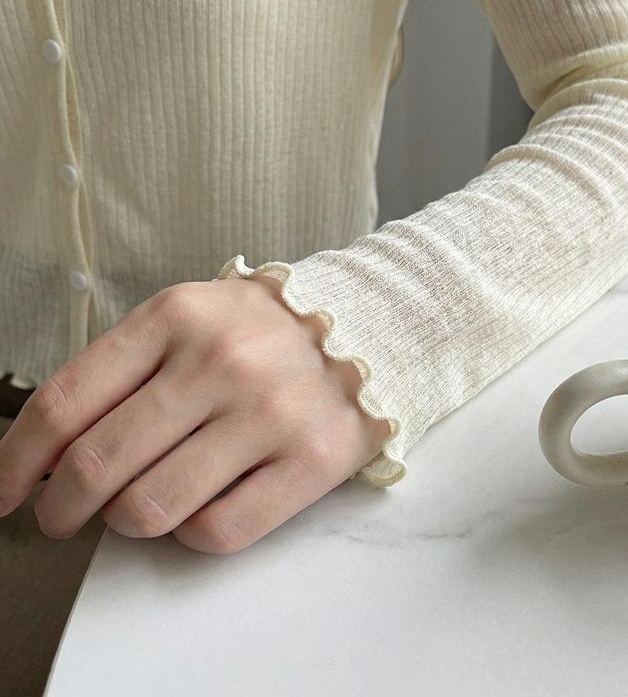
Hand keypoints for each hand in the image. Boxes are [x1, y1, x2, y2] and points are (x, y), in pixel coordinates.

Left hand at [0, 277, 390, 552]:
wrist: (369, 328)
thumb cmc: (263, 331)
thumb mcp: (189, 318)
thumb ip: (122, 372)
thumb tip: (49, 455)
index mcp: (177, 317)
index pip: (65, 402)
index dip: (17, 461)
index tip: (5, 492)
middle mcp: (222, 362)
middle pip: (97, 466)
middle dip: (62, 507)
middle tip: (62, 515)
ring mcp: (269, 413)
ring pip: (151, 509)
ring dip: (130, 520)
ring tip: (145, 504)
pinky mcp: (310, 461)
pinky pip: (216, 532)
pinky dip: (191, 533)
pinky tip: (201, 505)